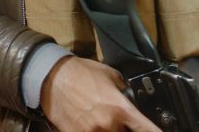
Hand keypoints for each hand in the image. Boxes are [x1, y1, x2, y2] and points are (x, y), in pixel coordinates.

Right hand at [41, 56, 159, 131]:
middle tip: (119, 120)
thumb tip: (130, 97)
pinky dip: (93, 130)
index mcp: (121, 108)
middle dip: (125, 128)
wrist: (52, 76)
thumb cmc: (79, 73)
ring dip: (110, 130)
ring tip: (102, 120)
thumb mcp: (110, 75)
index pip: (147, 130)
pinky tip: (89, 123)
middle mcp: (108, 124)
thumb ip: (124, 90)